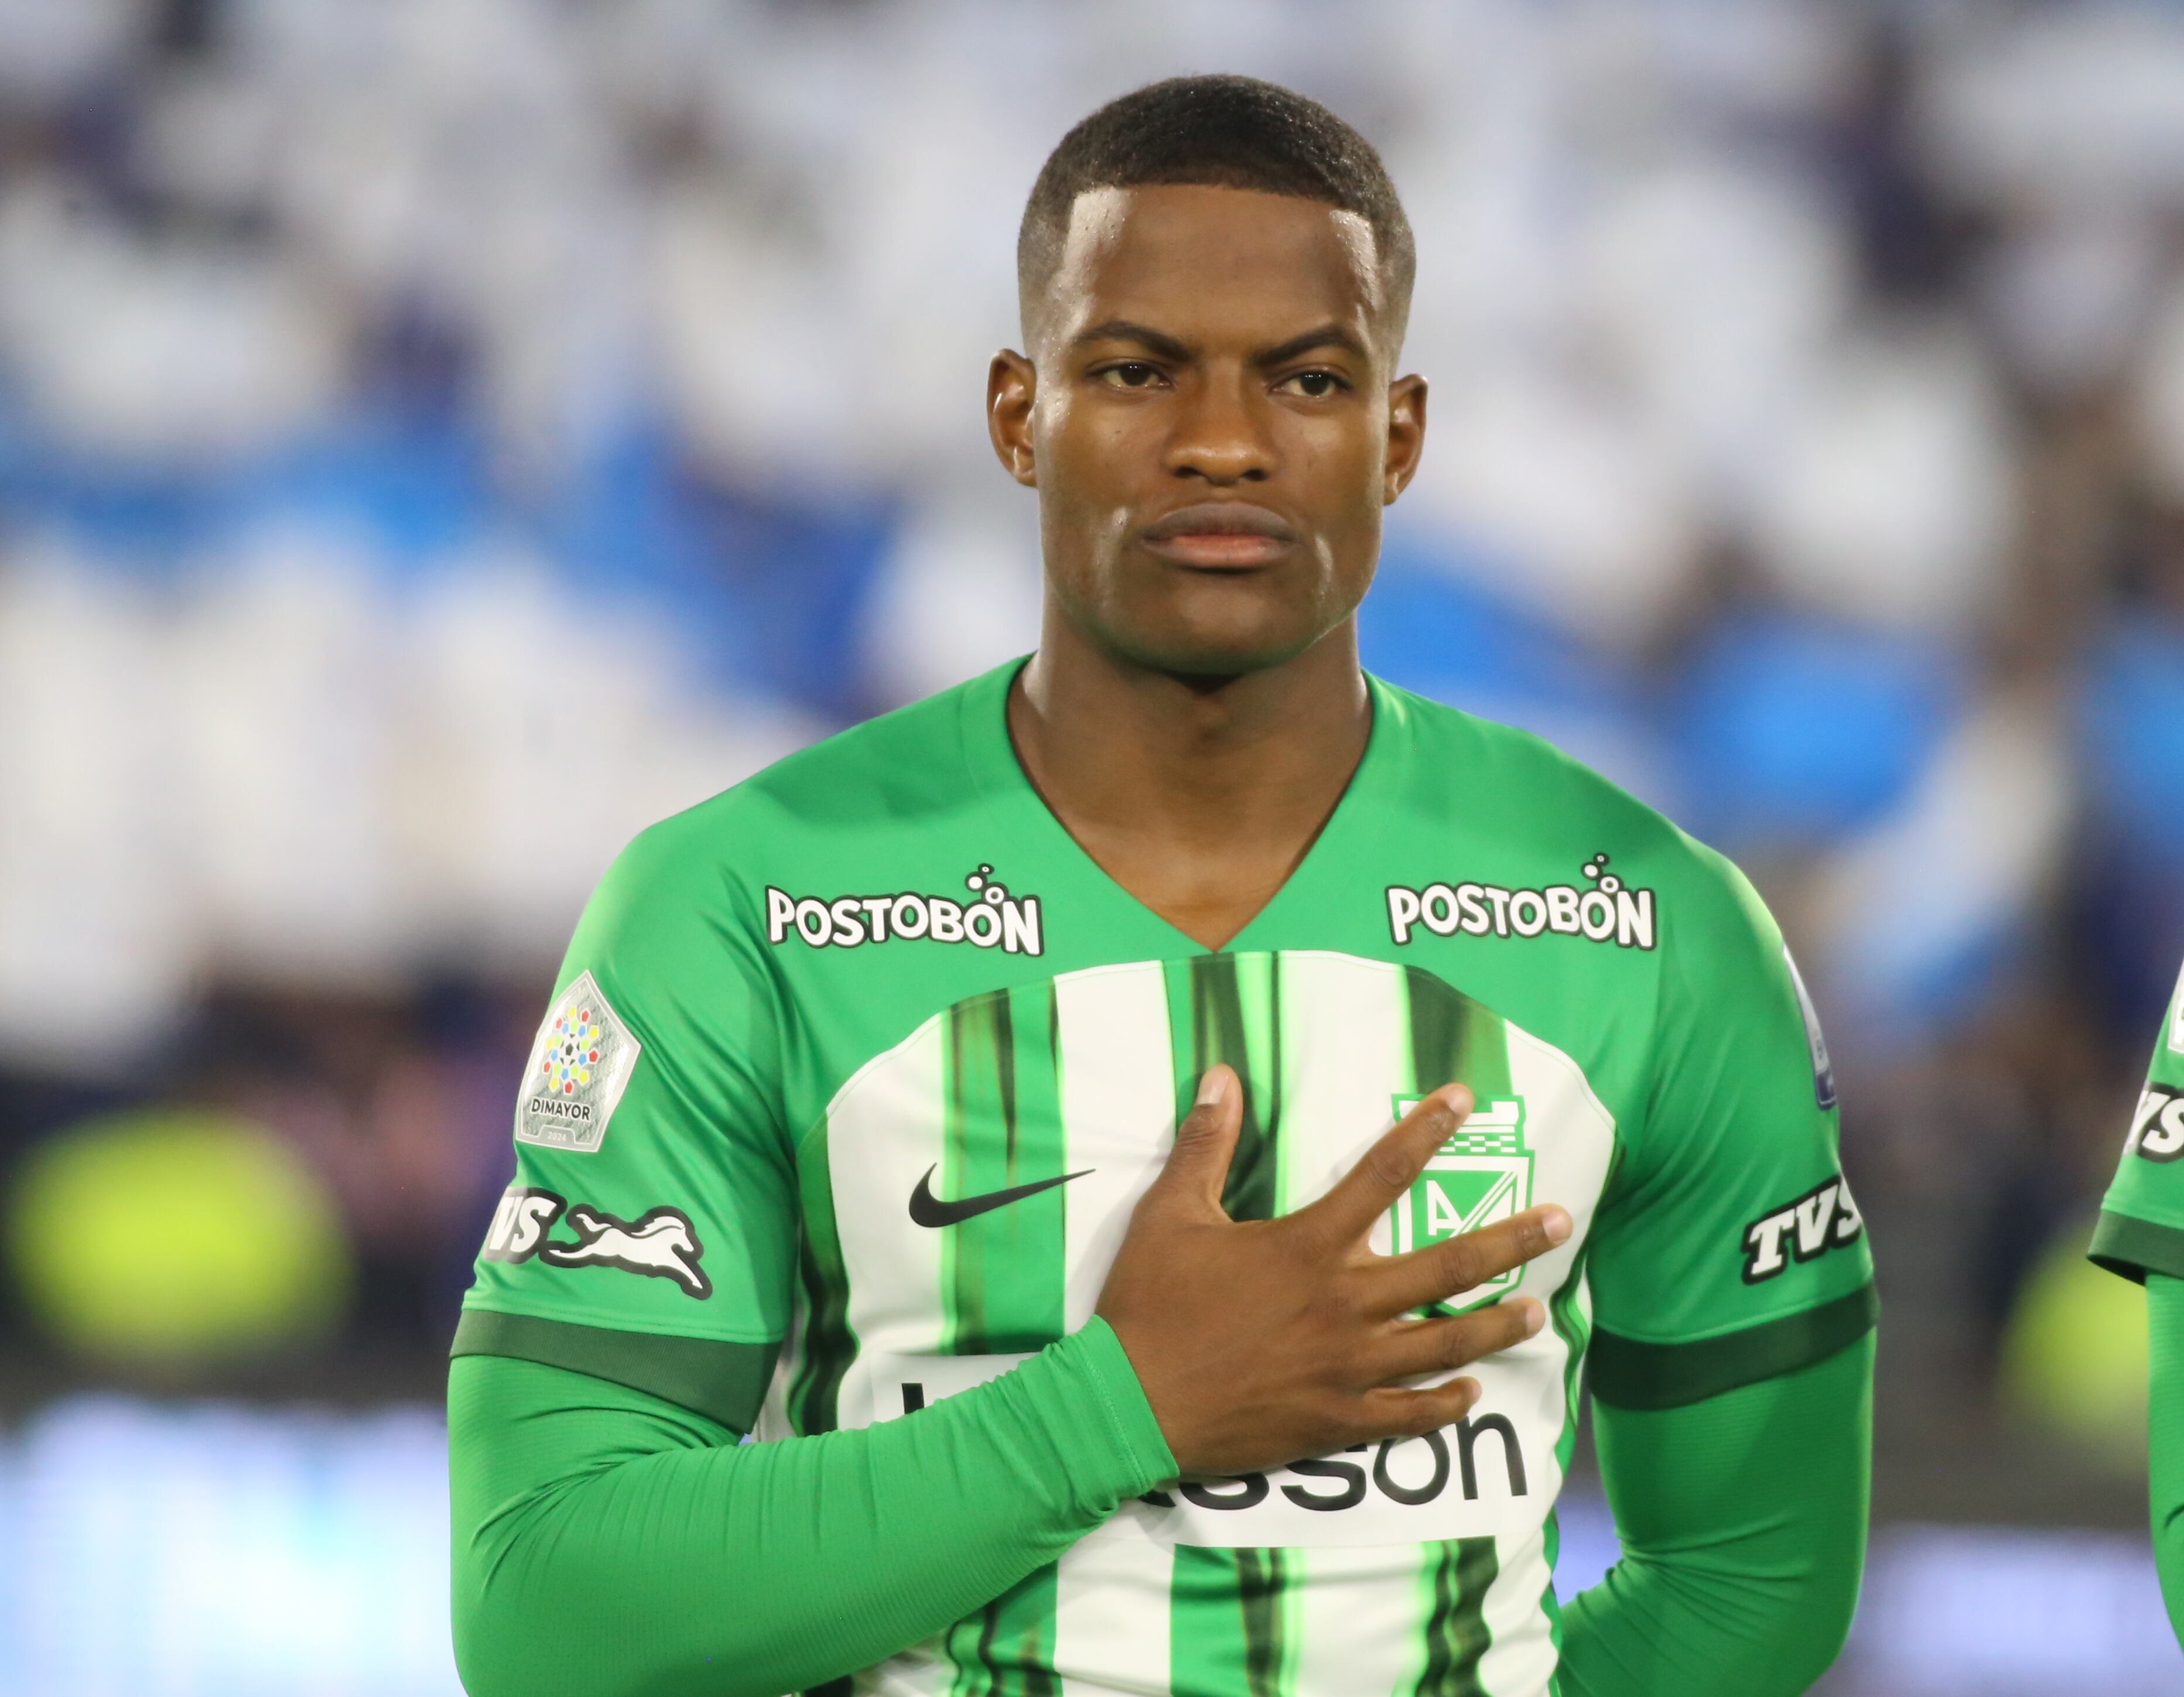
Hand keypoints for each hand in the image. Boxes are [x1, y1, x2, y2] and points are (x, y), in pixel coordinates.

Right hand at [1095, 1065, 1571, 1476]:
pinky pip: (1409, 1416)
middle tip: (1562, 1221)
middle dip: (1512, 1239)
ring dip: (1497, 1326)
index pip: (1382, 1174)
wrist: (1128, 1405)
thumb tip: (1220, 1075)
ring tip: (1537, 1313)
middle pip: (1447, 1266)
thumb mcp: (1169, 1213)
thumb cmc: (1148, 1305)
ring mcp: (1346, 1368)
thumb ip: (1204, 1144)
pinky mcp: (1336, 1421)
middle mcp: (1343, 1304)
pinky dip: (1446, 1405)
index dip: (1425, 1130)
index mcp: (1307, 1246)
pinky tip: (1471, 1394)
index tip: (1464, 1100)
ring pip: (1445, 1345)